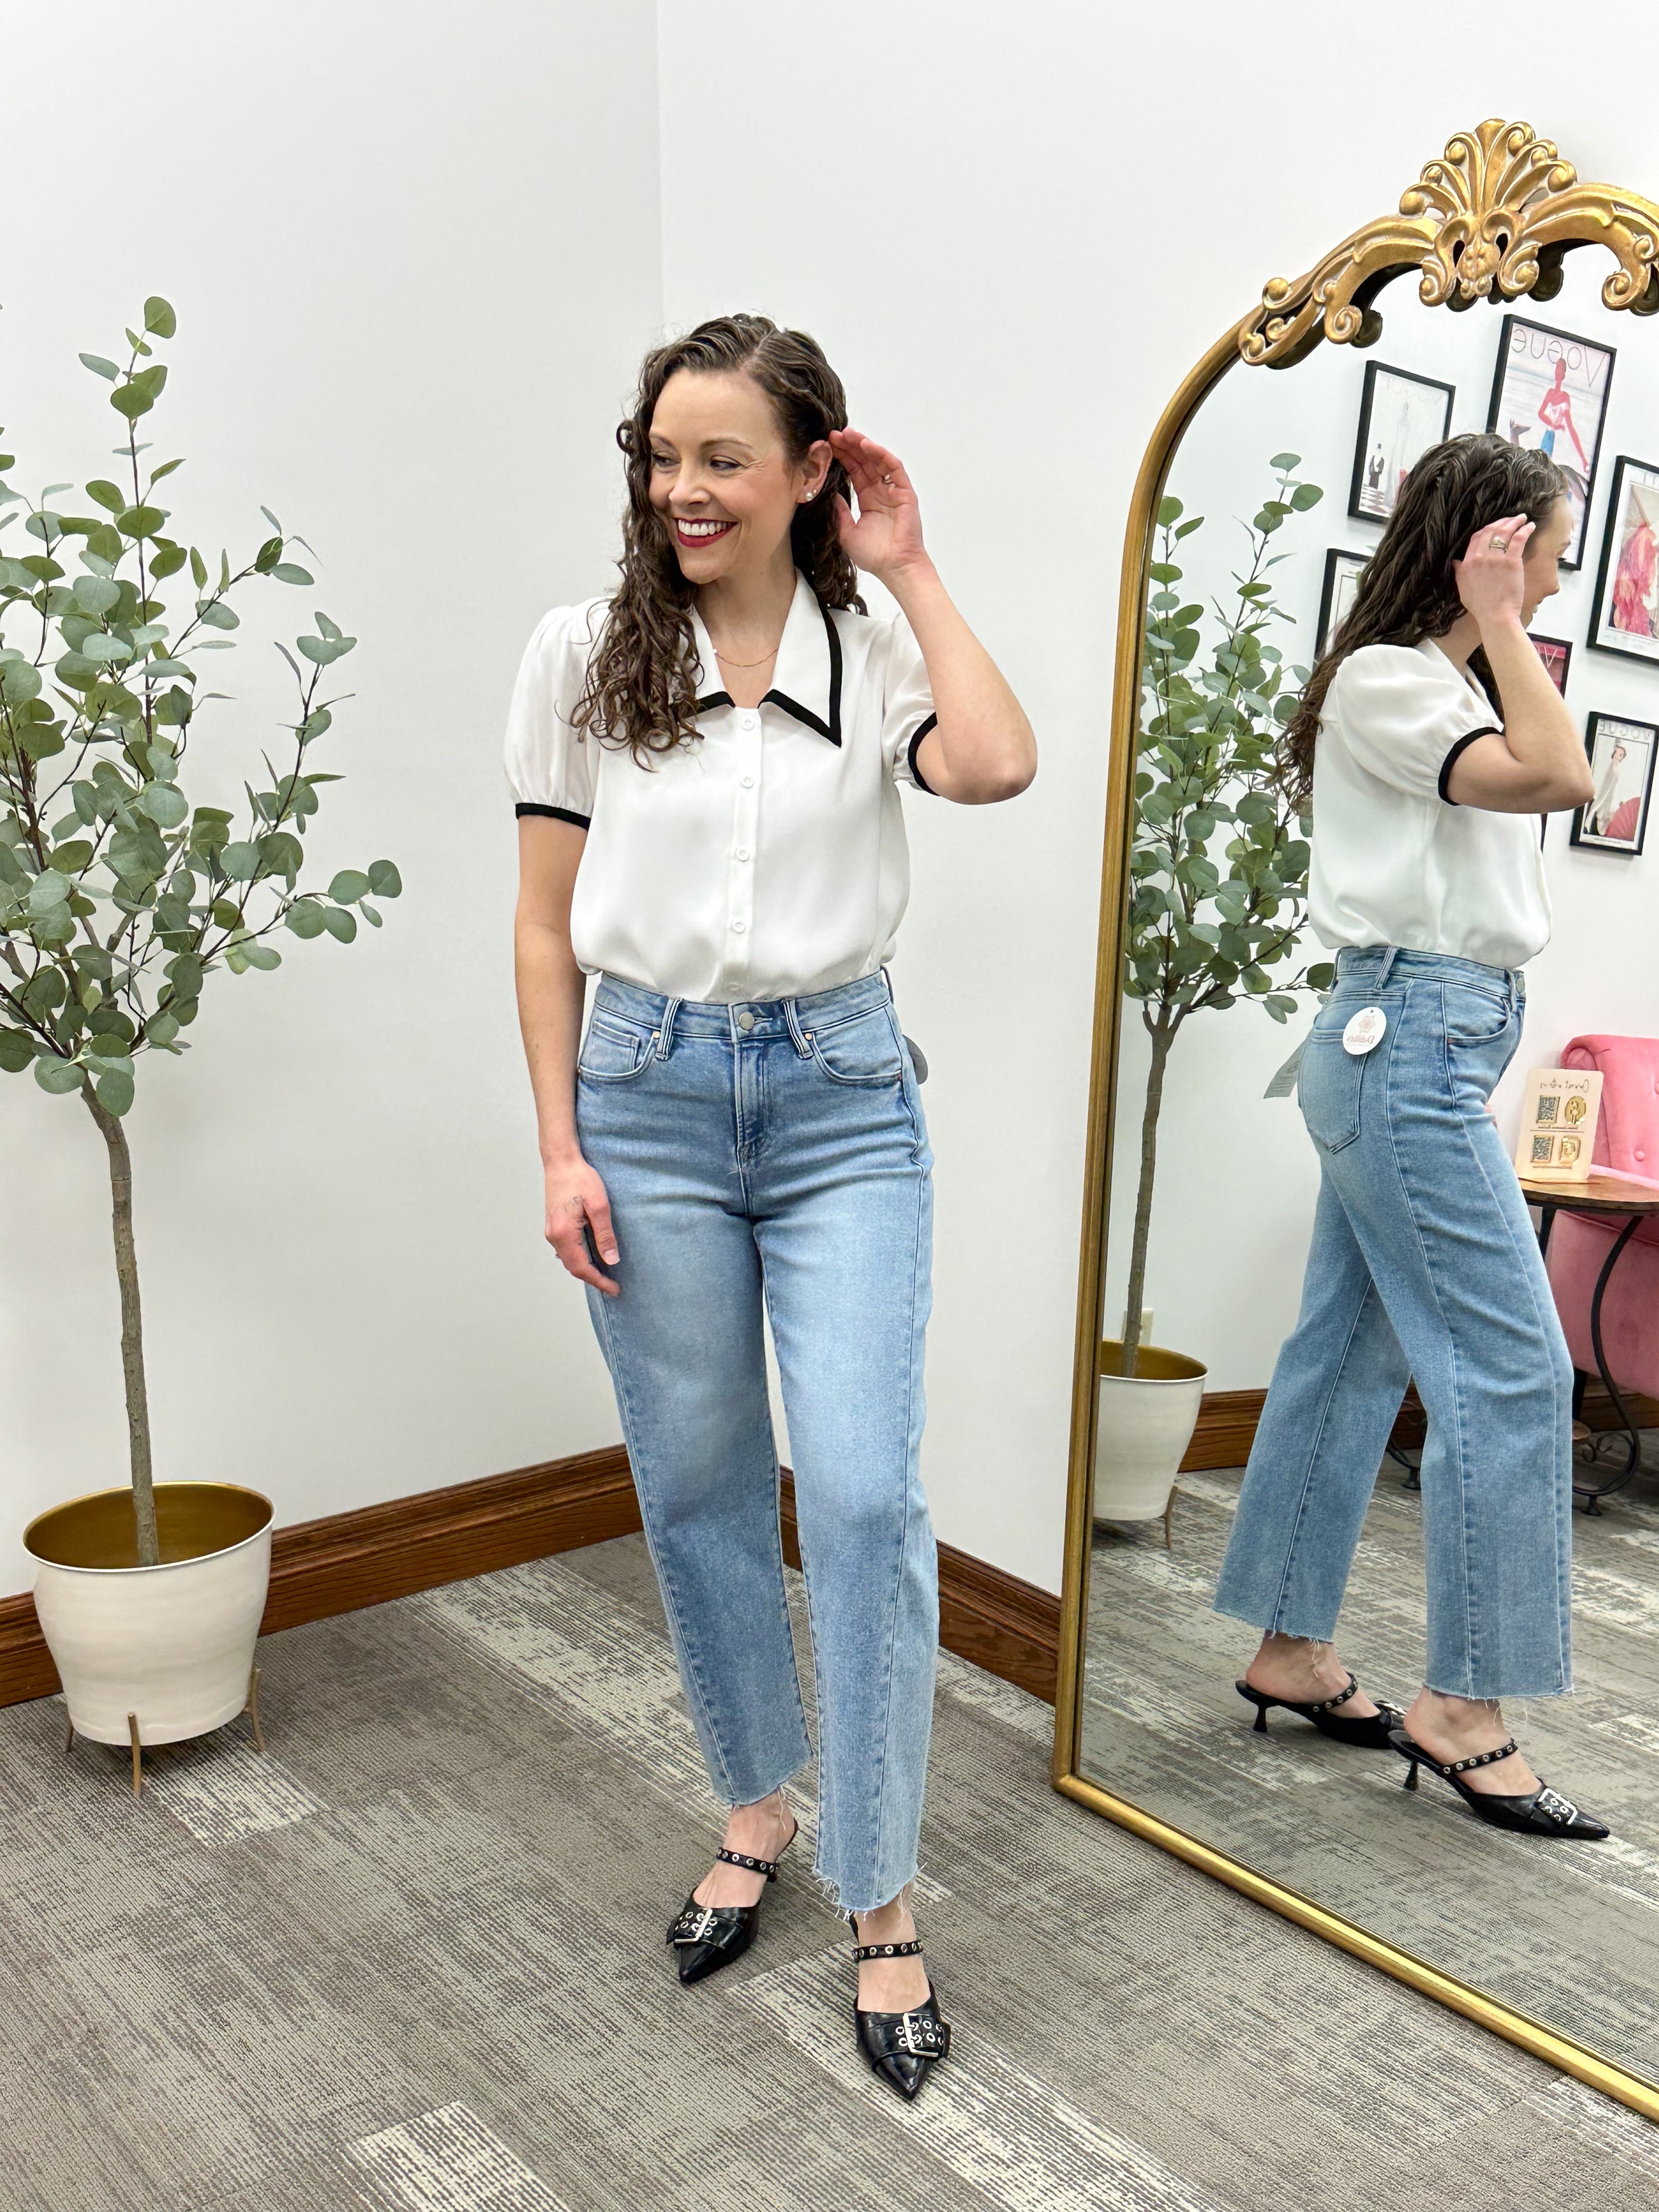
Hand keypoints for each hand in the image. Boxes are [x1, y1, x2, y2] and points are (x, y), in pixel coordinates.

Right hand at [544, 1153, 619, 1294]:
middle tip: (612, 1285)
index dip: (598, 1281)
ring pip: (569, 1259)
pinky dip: (579, 1258)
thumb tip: (611, 1260)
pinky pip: (566, 1249)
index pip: (581, 1267)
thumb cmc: (580, 1178)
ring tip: (604, 1274)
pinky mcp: (554, 1225)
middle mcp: (553, 1236)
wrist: (561, 1161)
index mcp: (564, 1233)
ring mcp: (551, 1231)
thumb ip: (605, 1236)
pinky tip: (592, 1256)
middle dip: (593, 1278)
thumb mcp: (600, 1206)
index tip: (613, 1289)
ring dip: (586, 1269)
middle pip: (573, 1267)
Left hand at [829, 430, 928, 582]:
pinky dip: (881, 454)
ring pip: (878, 460)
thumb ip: (839, 513)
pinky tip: (867, 445)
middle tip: (833, 434)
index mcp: (868, 499)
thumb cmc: (875, 556)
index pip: (854, 471)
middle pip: (864, 461)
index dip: (842, 457)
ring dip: (863, 445)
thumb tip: (829, 494)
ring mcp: (893, 490)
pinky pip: (893, 468)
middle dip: (849, 446)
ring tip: (847, 434)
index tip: (827, 446)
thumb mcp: (847, 533)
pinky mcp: (905, 492)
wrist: (895, 567)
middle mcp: (881, 492)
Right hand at [1453, 513, 1533, 634]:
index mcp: (1468, 563)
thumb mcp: (1462, 588)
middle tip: (1510, 519)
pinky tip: (1530, 526)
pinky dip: (1525, 530)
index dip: (1486, 529)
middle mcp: (1480, 557)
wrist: (1495, 615)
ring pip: (1504, 532)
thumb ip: (1459, 572)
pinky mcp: (1512, 561)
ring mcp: (1496, 558)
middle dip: (1501, 521)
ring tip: (1521, 518)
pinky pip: (1519, 539)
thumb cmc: (1480, 605)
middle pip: (1490, 531)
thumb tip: (1454, 562)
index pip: (1476, 538)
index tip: (1494, 526)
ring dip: (1514, 521)